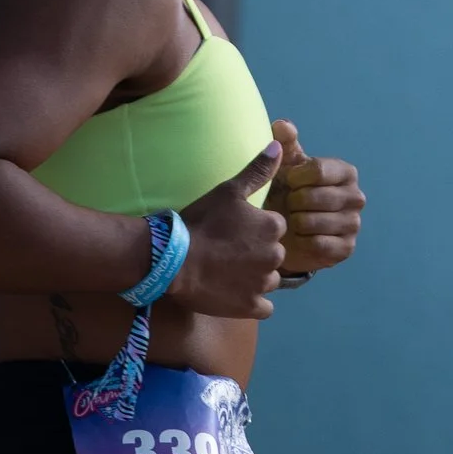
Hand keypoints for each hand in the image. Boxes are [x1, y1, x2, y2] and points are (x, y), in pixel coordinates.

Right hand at [174, 139, 288, 317]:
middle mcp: (276, 256)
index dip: (253, 231)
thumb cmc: (200, 222)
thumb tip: (279, 146)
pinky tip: (233, 294)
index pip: (273, 229)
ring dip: (254, 279)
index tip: (233, 233)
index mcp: (273, 227)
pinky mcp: (251, 307)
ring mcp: (263, 284)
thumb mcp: (228, 190)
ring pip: (268, 280)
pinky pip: (263, 307)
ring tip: (227, 273)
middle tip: (228, 253)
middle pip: (272, 255)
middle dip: (256, 255)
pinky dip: (251, 302)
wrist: (173, 260)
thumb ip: (257, 170)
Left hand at [265, 121, 363, 283]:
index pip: (319, 170)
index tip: (287, 182)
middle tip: (289, 205)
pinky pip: (318, 245)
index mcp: (346, 172)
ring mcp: (354, 224)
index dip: (295, 178)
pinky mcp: (347, 248)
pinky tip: (298, 238)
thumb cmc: (287, 190)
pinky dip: (301, 242)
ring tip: (292, 220)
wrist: (287, 229)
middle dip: (293, 202)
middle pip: (315, 197)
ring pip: (314, 223)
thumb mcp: (285, 164)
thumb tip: (282, 125)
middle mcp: (356, 197)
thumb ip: (284, 142)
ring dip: (295, 223)